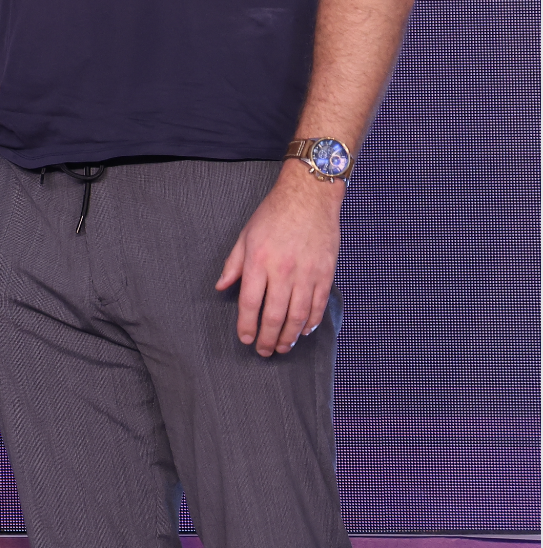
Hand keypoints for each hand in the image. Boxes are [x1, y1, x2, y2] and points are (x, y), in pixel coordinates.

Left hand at [216, 164, 341, 356]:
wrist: (309, 197)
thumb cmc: (273, 214)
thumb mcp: (245, 235)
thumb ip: (233, 264)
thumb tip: (221, 287)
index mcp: (259, 261)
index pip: (250, 303)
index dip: (246, 325)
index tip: (244, 338)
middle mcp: (283, 271)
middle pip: (275, 315)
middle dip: (268, 338)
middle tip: (263, 351)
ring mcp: (307, 273)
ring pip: (299, 315)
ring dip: (290, 336)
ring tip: (282, 347)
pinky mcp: (326, 273)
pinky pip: (319, 304)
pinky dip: (312, 321)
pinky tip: (305, 331)